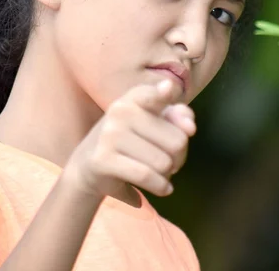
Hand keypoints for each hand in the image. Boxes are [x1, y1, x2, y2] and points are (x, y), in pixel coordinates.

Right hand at [65, 80, 195, 198]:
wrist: (89, 166)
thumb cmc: (130, 142)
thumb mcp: (152, 124)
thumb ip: (177, 118)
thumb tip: (190, 127)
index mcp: (134, 98)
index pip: (158, 93)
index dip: (166, 93)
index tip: (169, 90)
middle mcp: (121, 111)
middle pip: (177, 141)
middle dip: (179, 157)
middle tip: (168, 160)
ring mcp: (110, 134)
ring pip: (163, 162)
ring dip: (168, 174)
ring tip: (160, 173)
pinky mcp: (104, 159)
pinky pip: (146, 176)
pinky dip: (160, 186)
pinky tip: (164, 188)